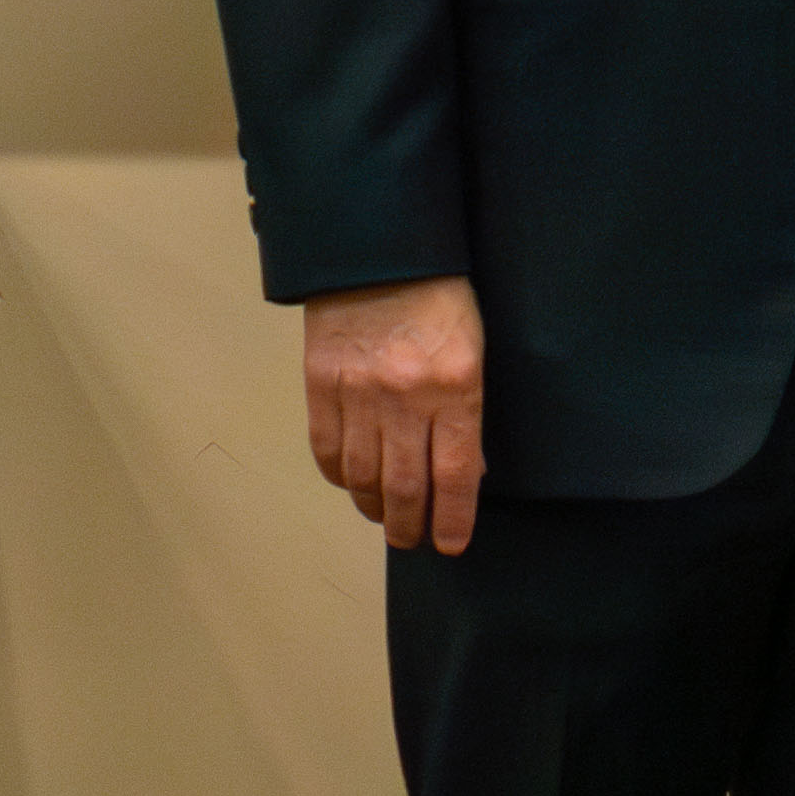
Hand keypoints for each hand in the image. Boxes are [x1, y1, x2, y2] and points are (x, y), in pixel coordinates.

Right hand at [302, 274, 487, 553]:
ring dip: (375, 508)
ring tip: (386, 518)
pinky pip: (328, 450)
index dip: (453, 519)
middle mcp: (405, 396)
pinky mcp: (321, 385)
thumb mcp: (473, 349)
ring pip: (363, 477)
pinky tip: (353, 483)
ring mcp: (358, 393)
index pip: (455, 474)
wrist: (379, 251)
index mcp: (454, 385)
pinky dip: (340, 477)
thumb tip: (466, 471)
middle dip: (411, 526)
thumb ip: (467, 410)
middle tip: (414, 540)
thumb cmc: (439, 296)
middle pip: (405, 487)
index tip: (451, 544)